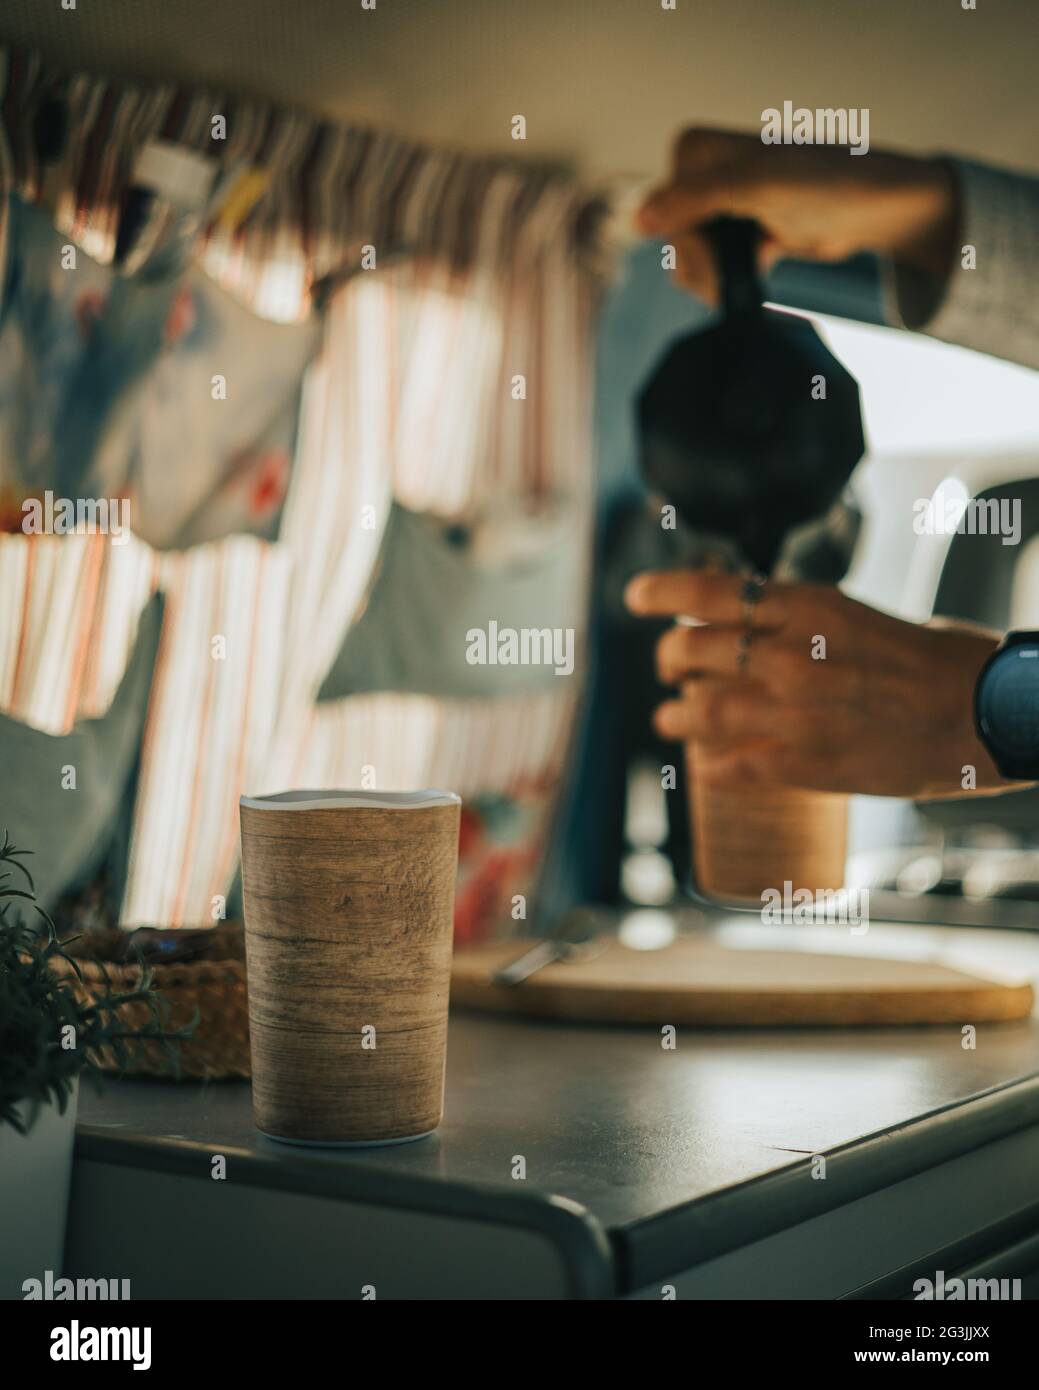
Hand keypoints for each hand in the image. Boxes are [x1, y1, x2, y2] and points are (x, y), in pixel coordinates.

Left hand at [624, 568, 1011, 799]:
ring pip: (700, 712)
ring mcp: (795, 713)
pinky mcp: (807, 764)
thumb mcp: (856, 616)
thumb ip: (798, 621)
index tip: (634, 597)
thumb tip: (745, 620)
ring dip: (676, 717)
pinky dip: (711, 765)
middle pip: (691, 652)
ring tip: (669, 720)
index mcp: (808, 608)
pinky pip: (732, 766)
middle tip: (667, 667)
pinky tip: (709, 765)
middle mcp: (792, 656)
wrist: (983, 712)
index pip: (710, 592)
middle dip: (668, 660)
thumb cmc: (928, 660)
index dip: (661, 593)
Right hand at [637, 127, 957, 304]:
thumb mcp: (757, 185)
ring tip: (751, 273)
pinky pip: (713, 268)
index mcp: (697, 151)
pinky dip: (729, 280)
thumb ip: (695, 198)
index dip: (687, 243)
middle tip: (738, 275)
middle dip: (703, 266)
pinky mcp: (741, 233)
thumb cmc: (827, 184)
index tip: (719, 257)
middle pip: (674, 239)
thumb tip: (639, 219)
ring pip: (690, 258)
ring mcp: (721, 206)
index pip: (662, 212)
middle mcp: (704, 174)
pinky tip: (756, 273)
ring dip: (715, 278)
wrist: (878, 208)